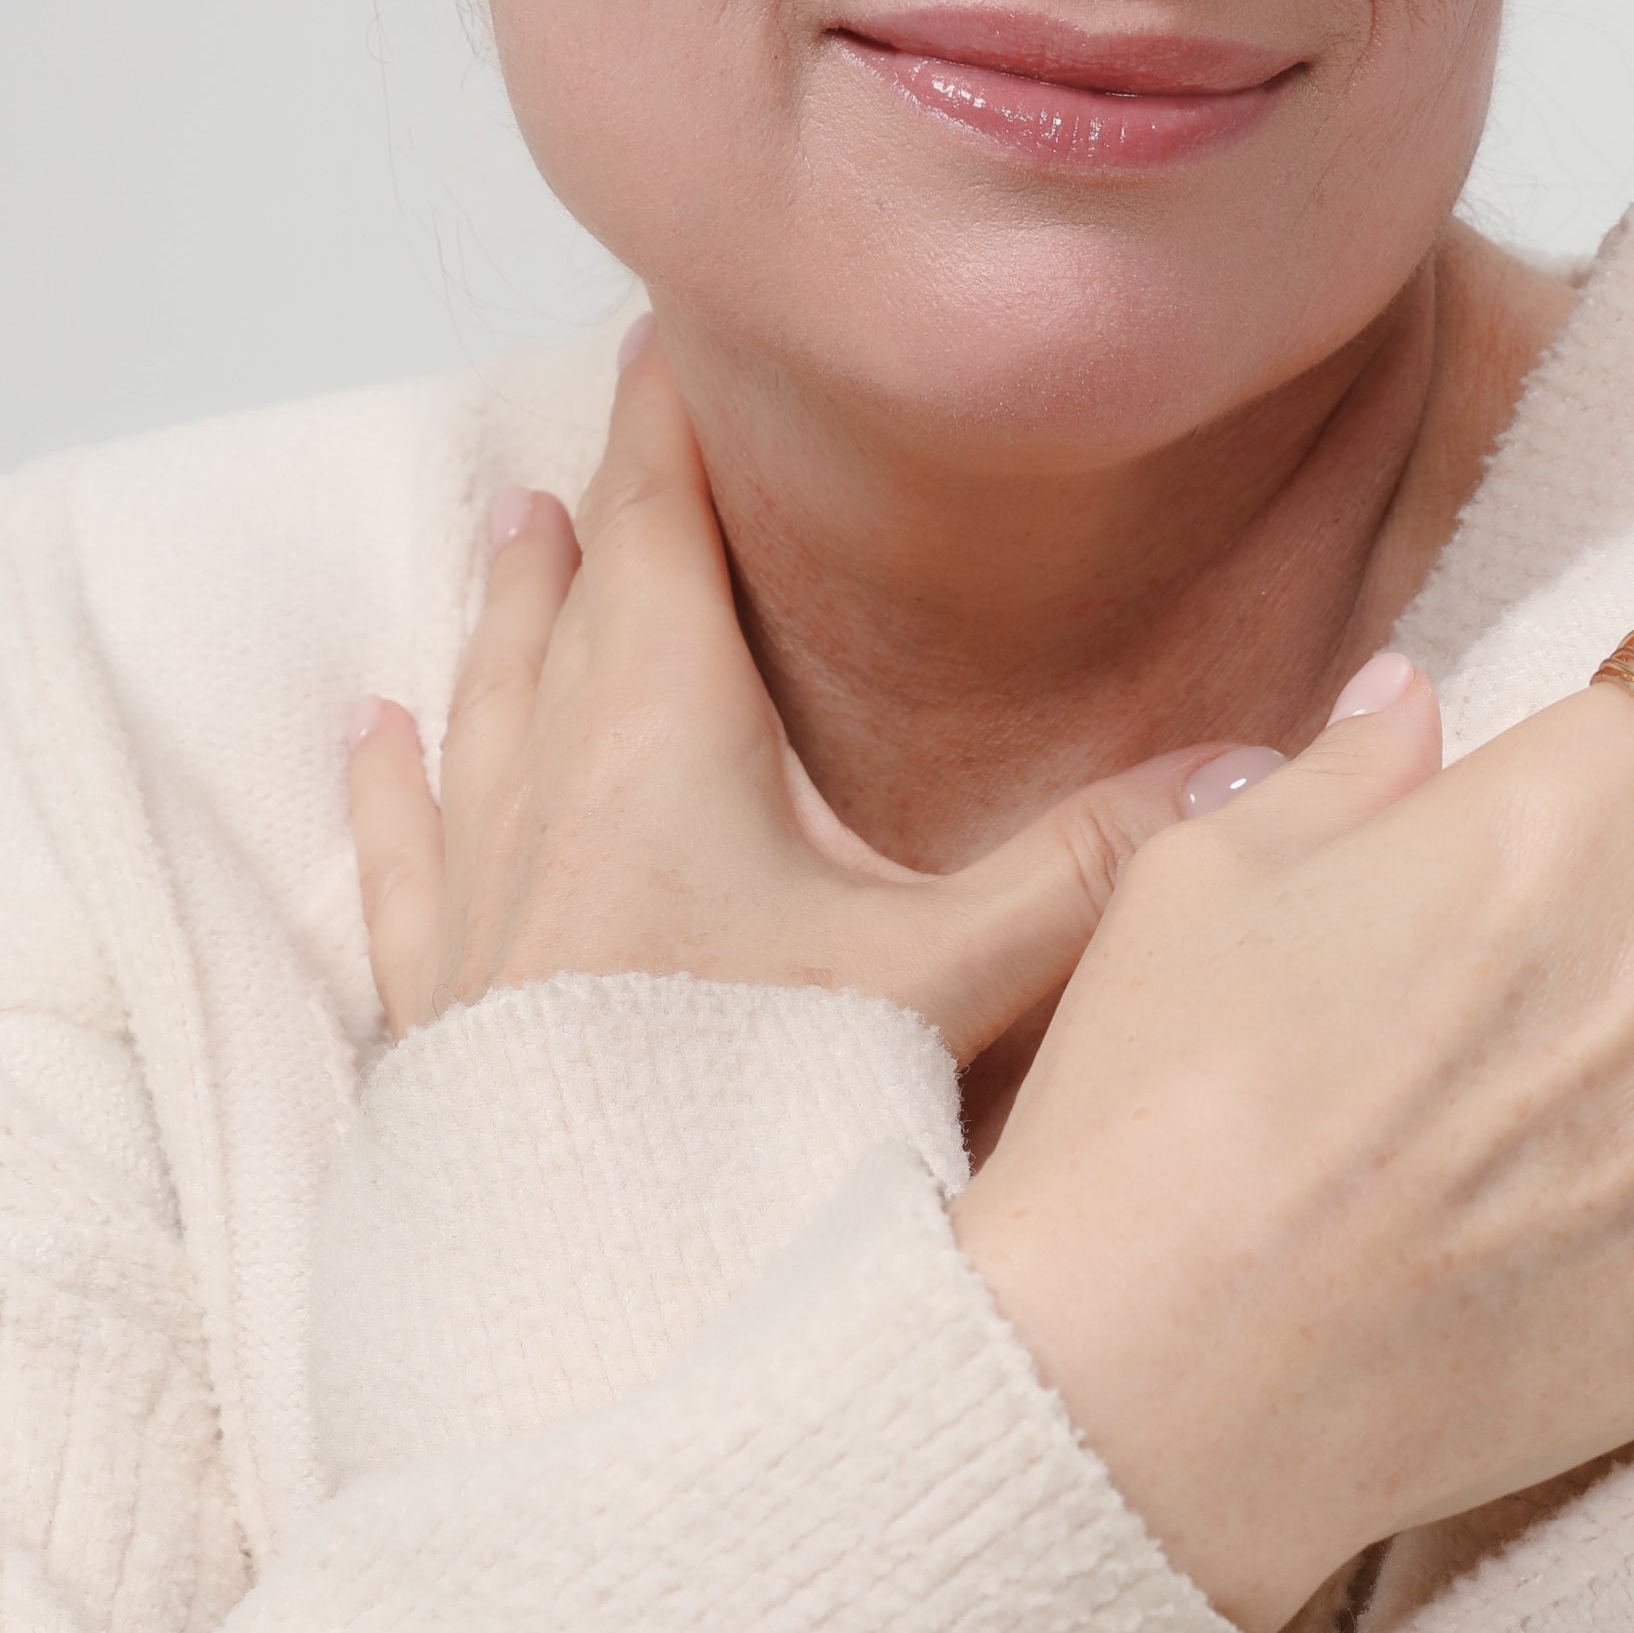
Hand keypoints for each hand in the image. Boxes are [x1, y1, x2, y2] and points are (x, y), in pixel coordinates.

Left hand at [345, 331, 1238, 1064]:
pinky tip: (377, 745)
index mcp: (661, 743)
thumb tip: (1255, 768)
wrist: (578, 1294)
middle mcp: (549, 796)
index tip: (667, 338)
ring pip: (485, 708)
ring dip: (507, 617)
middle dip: (603, 507)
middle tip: (613, 428)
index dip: (669, 430)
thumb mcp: (955, 981)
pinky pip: (408, 853)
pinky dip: (400, 785)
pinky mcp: (438, 1005)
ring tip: (511, 539)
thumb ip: (1096, 865)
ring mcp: (479, 902)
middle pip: (573, 606)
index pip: (664, 535)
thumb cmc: (747, 1120)